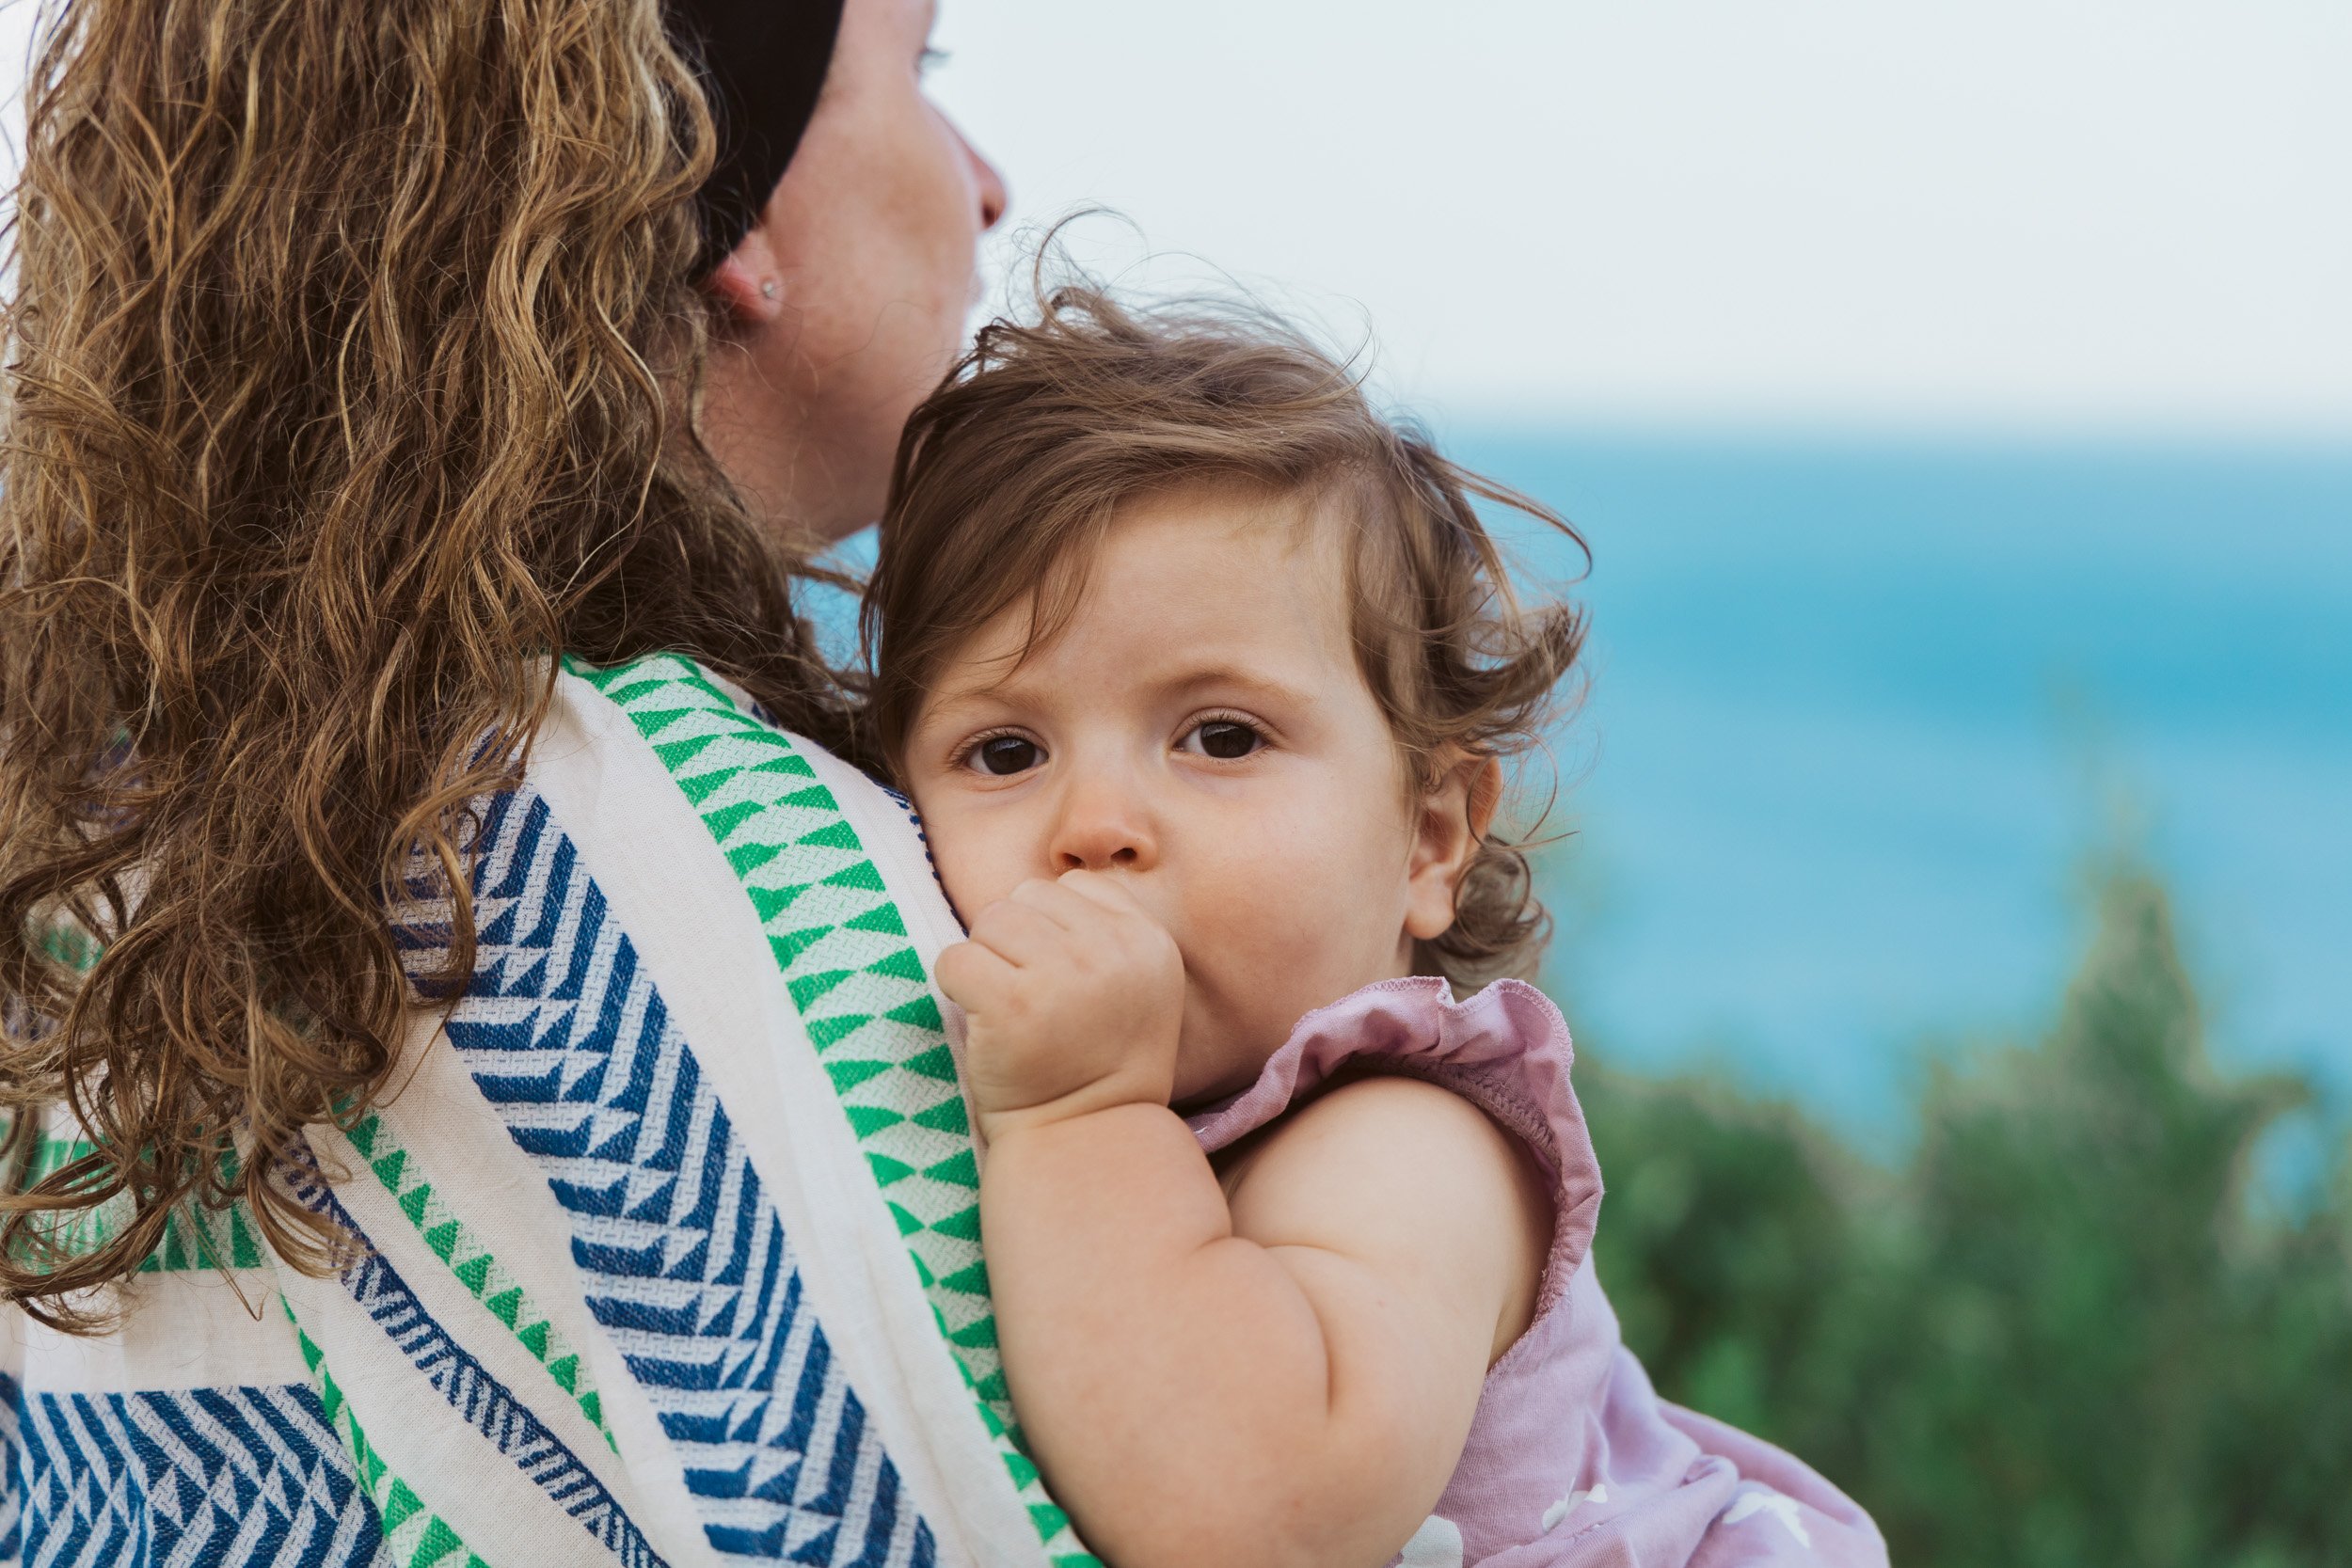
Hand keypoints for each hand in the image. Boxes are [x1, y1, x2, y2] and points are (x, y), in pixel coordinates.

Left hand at [934, 871, 1184, 1142]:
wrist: (1085, 1139)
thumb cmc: (1098, 1062)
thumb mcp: (1135, 987)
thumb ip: (1104, 932)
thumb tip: (1032, 894)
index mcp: (1150, 941)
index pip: (1074, 886)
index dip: (1052, 929)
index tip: (1059, 981)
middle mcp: (1114, 951)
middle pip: (1026, 897)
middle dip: (1014, 941)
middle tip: (1031, 1000)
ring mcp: (1065, 976)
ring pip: (989, 920)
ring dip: (985, 961)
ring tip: (1009, 1010)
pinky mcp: (1015, 1005)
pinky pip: (955, 959)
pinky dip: (955, 988)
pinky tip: (986, 1025)